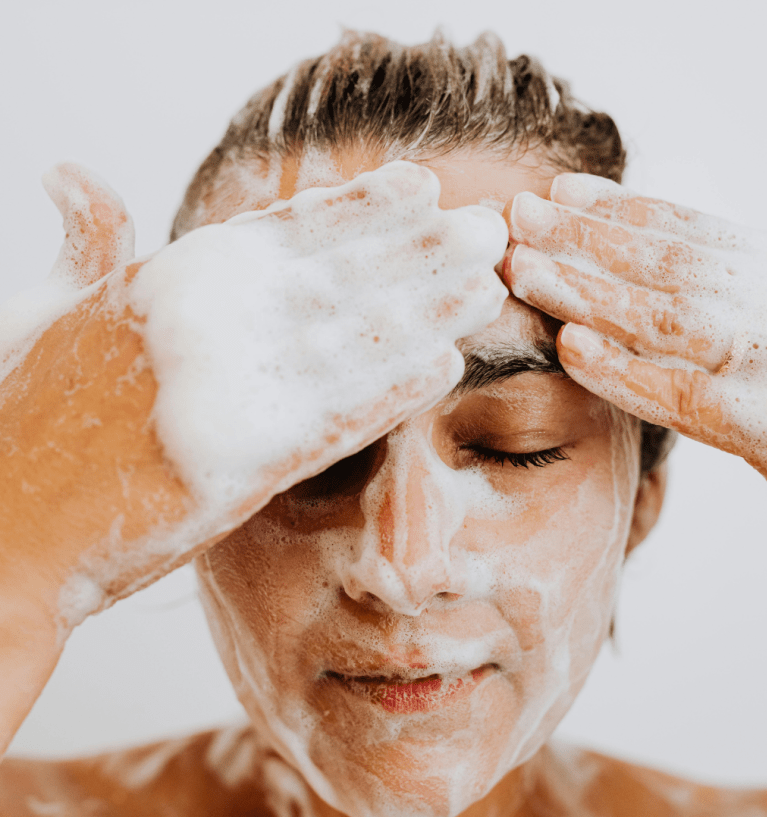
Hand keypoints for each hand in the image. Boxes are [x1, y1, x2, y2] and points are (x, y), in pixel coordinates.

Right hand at [1, 160, 507, 630]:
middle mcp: (194, 320)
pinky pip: (332, 420)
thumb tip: (78, 176)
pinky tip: (447, 367)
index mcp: (159, 280)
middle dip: (418, 249)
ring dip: (427, 310)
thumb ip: (85, 248)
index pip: (281, 230)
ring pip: (346, 337)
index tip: (422, 191)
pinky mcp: (231, 464)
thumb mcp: (41, 314)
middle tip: (492, 230)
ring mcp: (214, 389)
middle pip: (333, 272)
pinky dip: (392, 391)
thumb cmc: (11, 425)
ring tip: (490, 288)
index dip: (359, 208)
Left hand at [502, 174, 766, 511]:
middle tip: (512, 215)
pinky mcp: (754, 420)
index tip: (558, 192)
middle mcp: (760, 301)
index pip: (681, 228)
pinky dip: (618, 369)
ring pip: (652, 314)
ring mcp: (754, 357)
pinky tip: (569, 347)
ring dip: (580, 289)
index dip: (614, 207)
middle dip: (578, 235)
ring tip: (520, 270)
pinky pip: (670, 390)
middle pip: (654, 259)